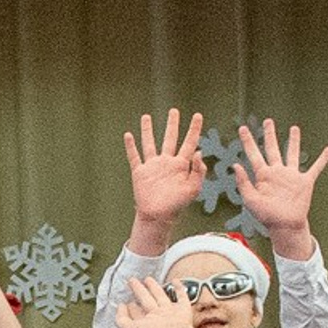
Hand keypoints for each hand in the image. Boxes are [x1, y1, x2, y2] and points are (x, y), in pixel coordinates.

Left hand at [115, 273, 204, 327]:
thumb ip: (121, 319)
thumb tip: (120, 306)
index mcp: (145, 322)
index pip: (136, 312)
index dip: (130, 307)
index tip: (125, 301)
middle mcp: (157, 317)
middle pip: (146, 300)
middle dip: (139, 291)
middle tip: (132, 281)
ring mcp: (170, 312)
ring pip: (160, 296)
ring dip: (154, 287)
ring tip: (147, 279)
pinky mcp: (183, 309)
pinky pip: (182, 296)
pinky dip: (179, 288)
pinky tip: (175, 281)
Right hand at [125, 107, 207, 238]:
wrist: (157, 216)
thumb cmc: (177, 205)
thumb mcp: (194, 189)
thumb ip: (198, 171)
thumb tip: (199, 152)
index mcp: (181, 165)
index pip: (189, 142)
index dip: (194, 129)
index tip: (198, 115)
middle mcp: (166, 162)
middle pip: (170, 138)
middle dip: (172, 124)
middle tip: (174, 111)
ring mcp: (152, 166)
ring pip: (150, 143)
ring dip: (148, 130)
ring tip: (146, 117)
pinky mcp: (140, 172)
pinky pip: (134, 156)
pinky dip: (130, 146)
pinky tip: (128, 135)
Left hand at [230, 117, 327, 261]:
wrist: (285, 226)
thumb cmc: (266, 216)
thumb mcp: (251, 200)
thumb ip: (243, 183)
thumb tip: (235, 165)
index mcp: (263, 176)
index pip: (254, 154)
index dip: (248, 141)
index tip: (243, 128)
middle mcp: (277, 172)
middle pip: (273, 148)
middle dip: (270, 135)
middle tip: (268, 121)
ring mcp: (292, 176)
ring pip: (293, 153)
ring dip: (294, 141)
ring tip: (294, 128)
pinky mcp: (305, 182)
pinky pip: (316, 168)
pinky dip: (322, 159)